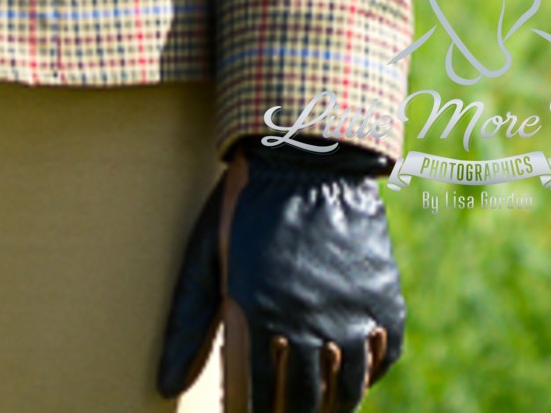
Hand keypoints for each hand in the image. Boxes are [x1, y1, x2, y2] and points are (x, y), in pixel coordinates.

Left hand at [157, 143, 406, 408]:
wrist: (309, 163)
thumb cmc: (245, 211)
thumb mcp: (205, 260)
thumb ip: (187, 324)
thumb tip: (164, 383)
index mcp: (259, 317)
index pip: (256, 397)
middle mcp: (311, 327)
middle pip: (305, 402)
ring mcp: (354, 319)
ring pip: (348, 392)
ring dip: (330, 407)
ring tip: (315, 409)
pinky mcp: (386, 305)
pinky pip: (381, 362)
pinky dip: (366, 377)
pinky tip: (350, 378)